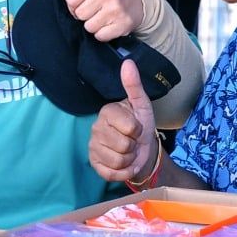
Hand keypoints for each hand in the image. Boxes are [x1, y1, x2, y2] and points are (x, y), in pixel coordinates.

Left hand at [64, 0, 141, 39]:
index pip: (70, 1)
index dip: (75, 2)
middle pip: (79, 15)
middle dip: (85, 13)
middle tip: (97, 5)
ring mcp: (116, 11)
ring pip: (89, 27)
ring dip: (94, 23)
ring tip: (104, 13)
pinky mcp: (122, 25)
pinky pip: (101, 36)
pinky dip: (103, 33)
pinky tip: (110, 21)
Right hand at [88, 60, 159, 183]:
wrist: (143, 151)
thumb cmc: (141, 126)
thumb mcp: (142, 105)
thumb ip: (134, 85)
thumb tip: (128, 62)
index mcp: (106, 112)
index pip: (130, 127)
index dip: (138, 131)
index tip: (137, 128)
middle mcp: (95, 128)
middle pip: (124, 146)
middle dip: (134, 147)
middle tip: (133, 142)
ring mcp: (93, 147)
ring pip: (118, 161)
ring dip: (130, 160)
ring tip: (129, 153)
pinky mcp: (94, 164)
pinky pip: (111, 174)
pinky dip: (124, 173)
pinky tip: (124, 165)